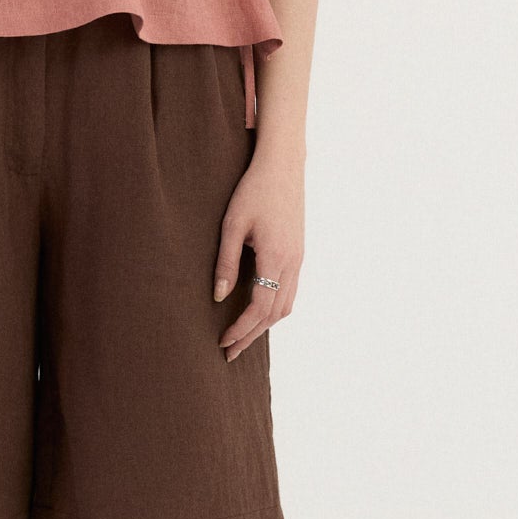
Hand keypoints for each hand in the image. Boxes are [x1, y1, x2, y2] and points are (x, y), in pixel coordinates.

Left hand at [213, 146, 303, 359]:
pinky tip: (258, 312)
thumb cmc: (253, 190)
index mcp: (276, 257)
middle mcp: (292, 263)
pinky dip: (275, 309)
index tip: (223, 342)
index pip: (259, 307)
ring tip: (242, 336)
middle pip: (274, 314)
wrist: (283, 166)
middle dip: (251, 335)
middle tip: (229, 352)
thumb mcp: (232, 224)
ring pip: (286, 305)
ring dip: (264, 325)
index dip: (241, 329)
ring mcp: (299, 259)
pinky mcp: (299, 253)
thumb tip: (218, 296)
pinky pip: (290, 291)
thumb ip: (225, 263)